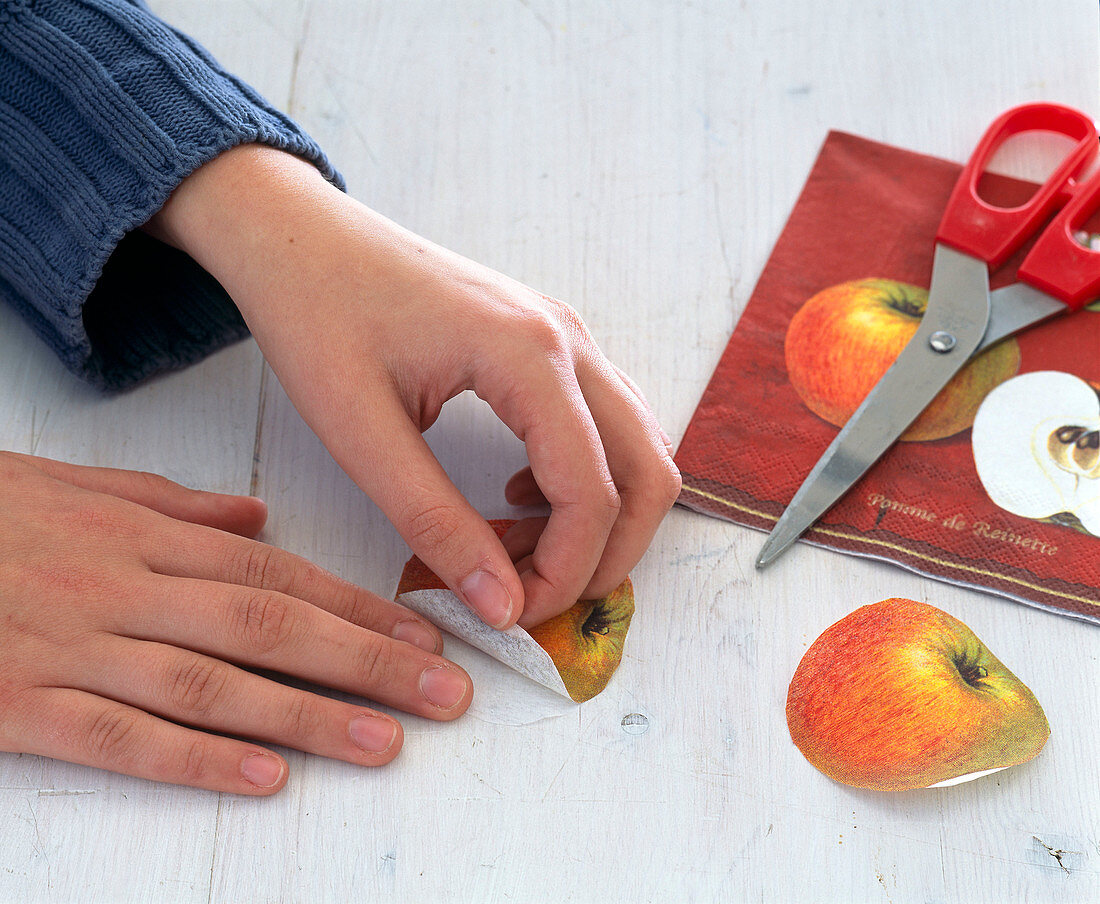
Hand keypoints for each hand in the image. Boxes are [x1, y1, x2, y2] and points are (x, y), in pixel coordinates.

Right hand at [0, 452, 470, 793]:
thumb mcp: (77, 486)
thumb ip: (172, 504)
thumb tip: (256, 519)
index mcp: (144, 536)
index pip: (279, 572)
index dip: (359, 606)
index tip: (425, 634)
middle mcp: (126, 587)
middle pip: (269, 625)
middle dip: (366, 661)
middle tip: (444, 693)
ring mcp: (76, 645)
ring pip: (213, 683)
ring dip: (307, 715)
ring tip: (385, 740)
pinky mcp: (22, 702)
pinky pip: (121, 736)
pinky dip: (196, 760)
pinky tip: (264, 778)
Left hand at [147, 145, 680, 628]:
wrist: (298, 234)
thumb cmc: (316, 314)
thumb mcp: (360, 431)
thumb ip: (436, 522)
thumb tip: (501, 607)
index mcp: (529, 355)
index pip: (593, 492)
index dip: (566, 574)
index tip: (512, 617)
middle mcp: (569, 339)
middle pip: (649, 472)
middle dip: (609, 554)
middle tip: (537, 598)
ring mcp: (567, 334)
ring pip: (637, 447)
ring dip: (600, 517)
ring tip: (520, 553)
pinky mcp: (550, 340)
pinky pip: (604, 422)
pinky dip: (584, 477)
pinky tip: (514, 497)